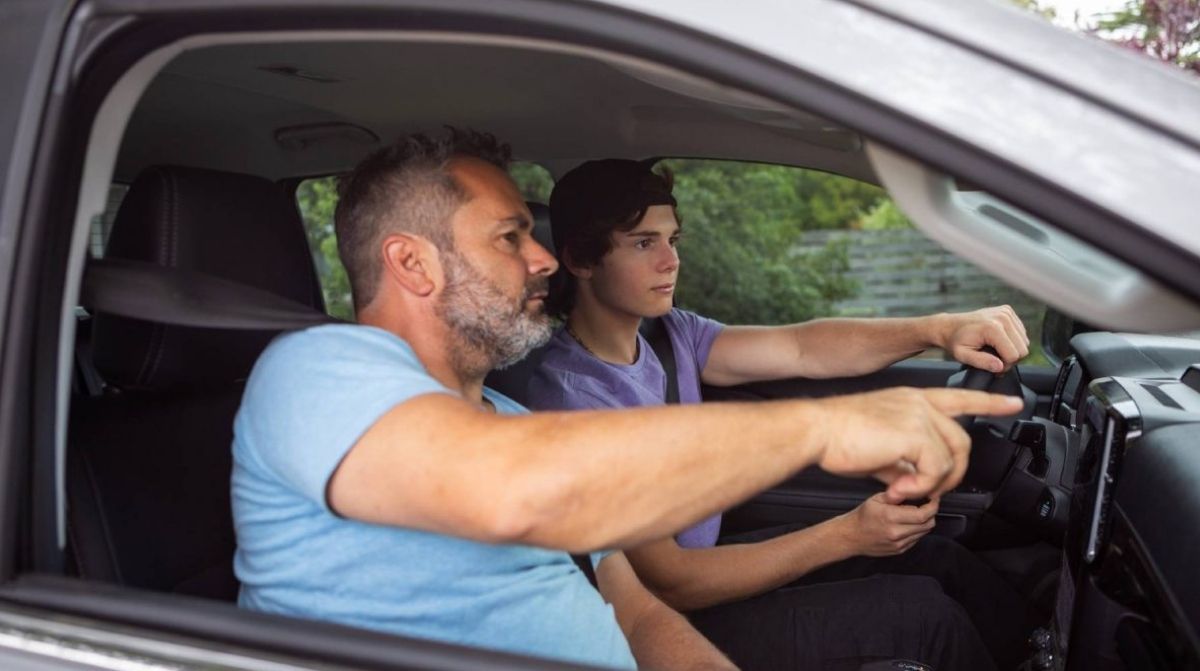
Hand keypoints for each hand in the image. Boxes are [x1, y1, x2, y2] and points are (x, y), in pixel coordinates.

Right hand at [815, 387, 1023, 500]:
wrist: (816, 431)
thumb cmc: (837, 438)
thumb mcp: (879, 449)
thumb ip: (903, 461)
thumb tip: (914, 484)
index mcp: (911, 399)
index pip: (961, 395)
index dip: (990, 400)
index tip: (1014, 402)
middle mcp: (920, 403)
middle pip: (961, 440)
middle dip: (953, 473)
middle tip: (927, 490)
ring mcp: (919, 415)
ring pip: (951, 458)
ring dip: (933, 483)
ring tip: (905, 491)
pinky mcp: (915, 432)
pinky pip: (935, 469)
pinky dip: (920, 486)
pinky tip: (898, 488)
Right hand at [841, 493, 937, 556]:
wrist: (851, 536)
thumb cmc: (862, 516)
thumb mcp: (876, 499)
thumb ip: (896, 495)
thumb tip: (913, 490)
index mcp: (890, 517)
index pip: (922, 514)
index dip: (933, 506)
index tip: (933, 499)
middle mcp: (896, 532)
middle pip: (928, 524)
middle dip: (931, 513)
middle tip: (928, 505)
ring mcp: (898, 543)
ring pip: (924, 532)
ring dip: (925, 522)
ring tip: (917, 514)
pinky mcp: (899, 550)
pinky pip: (916, 539)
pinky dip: (917, 531)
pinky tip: (908, 524)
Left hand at [936, 306, 1029, 372]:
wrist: (949, 326)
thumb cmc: (955, 341)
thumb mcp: (963, 355)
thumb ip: (982, 362)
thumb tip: (1000, 366)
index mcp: (992, 327)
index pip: (1014, 355)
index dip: (1004, 365)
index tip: (991, 365)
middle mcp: (1002, 317)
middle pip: (1023, 349)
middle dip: (1009, 358)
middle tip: (993, 359)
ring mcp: (1006, 312)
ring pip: (1024, 341)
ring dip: (1011, 349)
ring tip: (994, 349)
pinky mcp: (1007, 311)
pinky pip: (1021, 333)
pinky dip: (1012, 340)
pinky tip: (997, 340)